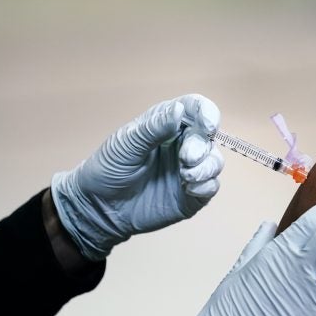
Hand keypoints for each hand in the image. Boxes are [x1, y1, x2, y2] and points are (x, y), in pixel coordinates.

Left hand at [51, 94, 224, 259]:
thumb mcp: (127, 144)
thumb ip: (154, 128)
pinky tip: (189, 188)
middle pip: (208, 136)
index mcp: (167, 123)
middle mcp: (183, 143)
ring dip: (207, 167)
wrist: (100, 207)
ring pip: (215, 161)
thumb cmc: (110, 168)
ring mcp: (189, 169)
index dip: (207, 113)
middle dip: (201, 147)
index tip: (208, 125)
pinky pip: (211, 186)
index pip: (195, 108)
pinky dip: (206, 186)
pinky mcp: (192, 194)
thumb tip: (179, 110)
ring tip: (186, 176)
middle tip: (186, 158)